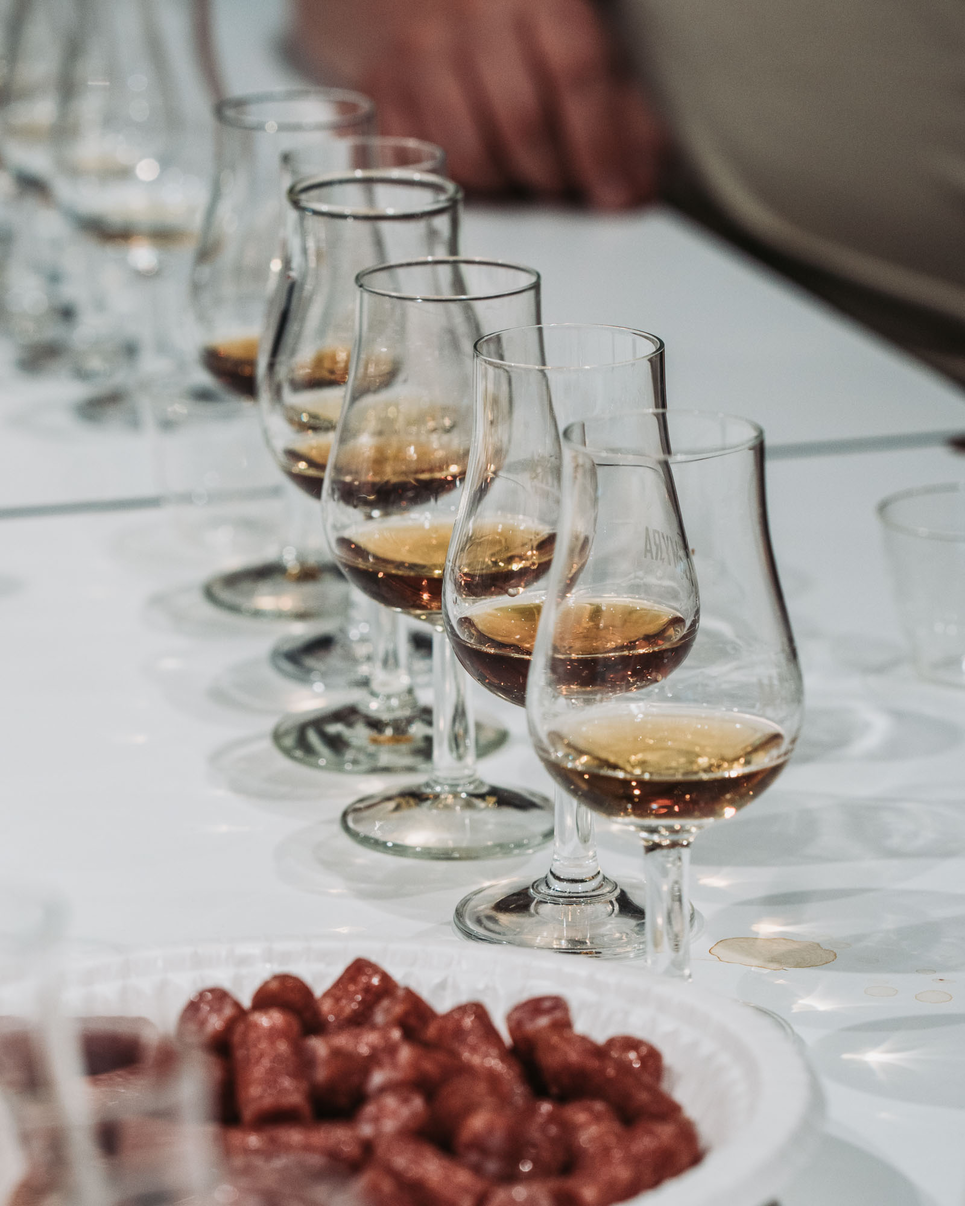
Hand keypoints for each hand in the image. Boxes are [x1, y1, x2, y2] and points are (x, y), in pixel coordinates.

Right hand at [289, 0, 666, 207]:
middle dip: (557, 172)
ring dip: (507, 183)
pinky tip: (479, 169)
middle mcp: (468, 10)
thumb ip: (619, 96)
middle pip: (523, 119)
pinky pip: (422, 165)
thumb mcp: (575, 31)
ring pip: (470, 151)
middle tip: (570, 186)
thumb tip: (641, 178)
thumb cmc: (510, 14)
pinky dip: (455, 181)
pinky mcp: (378, 89)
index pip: (577, 69)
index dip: (603, 141)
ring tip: (524, 174)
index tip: (621, 194)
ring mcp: (416, 51)